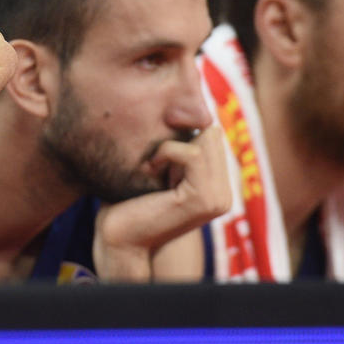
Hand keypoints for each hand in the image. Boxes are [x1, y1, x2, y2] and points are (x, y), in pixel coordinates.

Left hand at [92, 125, 231, 281]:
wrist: (118, 236)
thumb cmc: (130, 199)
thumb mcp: (161, 168)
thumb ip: (179, 148)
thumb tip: (184, 108)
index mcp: (217, 186)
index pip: (213, 134)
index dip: (184, 132)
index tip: (159, 152)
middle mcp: (224, 194)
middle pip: (212, 133)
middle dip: (182, 137)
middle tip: (157, 161)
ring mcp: (218, 199)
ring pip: (205, 139)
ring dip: (171, 146)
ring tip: (154, 165)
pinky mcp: (203, 200)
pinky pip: (191, 153)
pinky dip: (167, 152)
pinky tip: (151, 168)